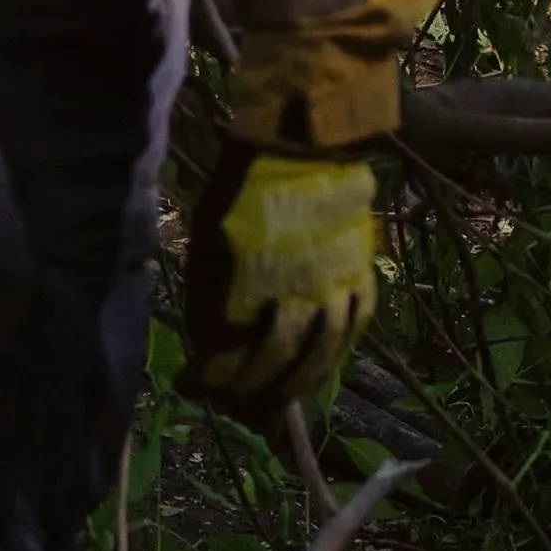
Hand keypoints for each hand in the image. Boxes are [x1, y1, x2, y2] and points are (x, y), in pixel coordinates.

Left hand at [182, 141, 383, 418]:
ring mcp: (332, 284)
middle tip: (234, 404)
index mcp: (245, 285)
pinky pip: (353, 324)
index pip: (224, 356)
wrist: (301, 145)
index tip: (191, 386)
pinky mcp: (359, 272)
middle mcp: (292, 293)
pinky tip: (322, 364)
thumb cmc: (240, 190)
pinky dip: (336, 353)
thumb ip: (208, 297)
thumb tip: (209, 343)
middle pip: (272, 364)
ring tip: (278, 401)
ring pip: (317, 354)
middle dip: (248, 393)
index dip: (205, 380)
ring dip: (295, 386)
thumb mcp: (205, 242)